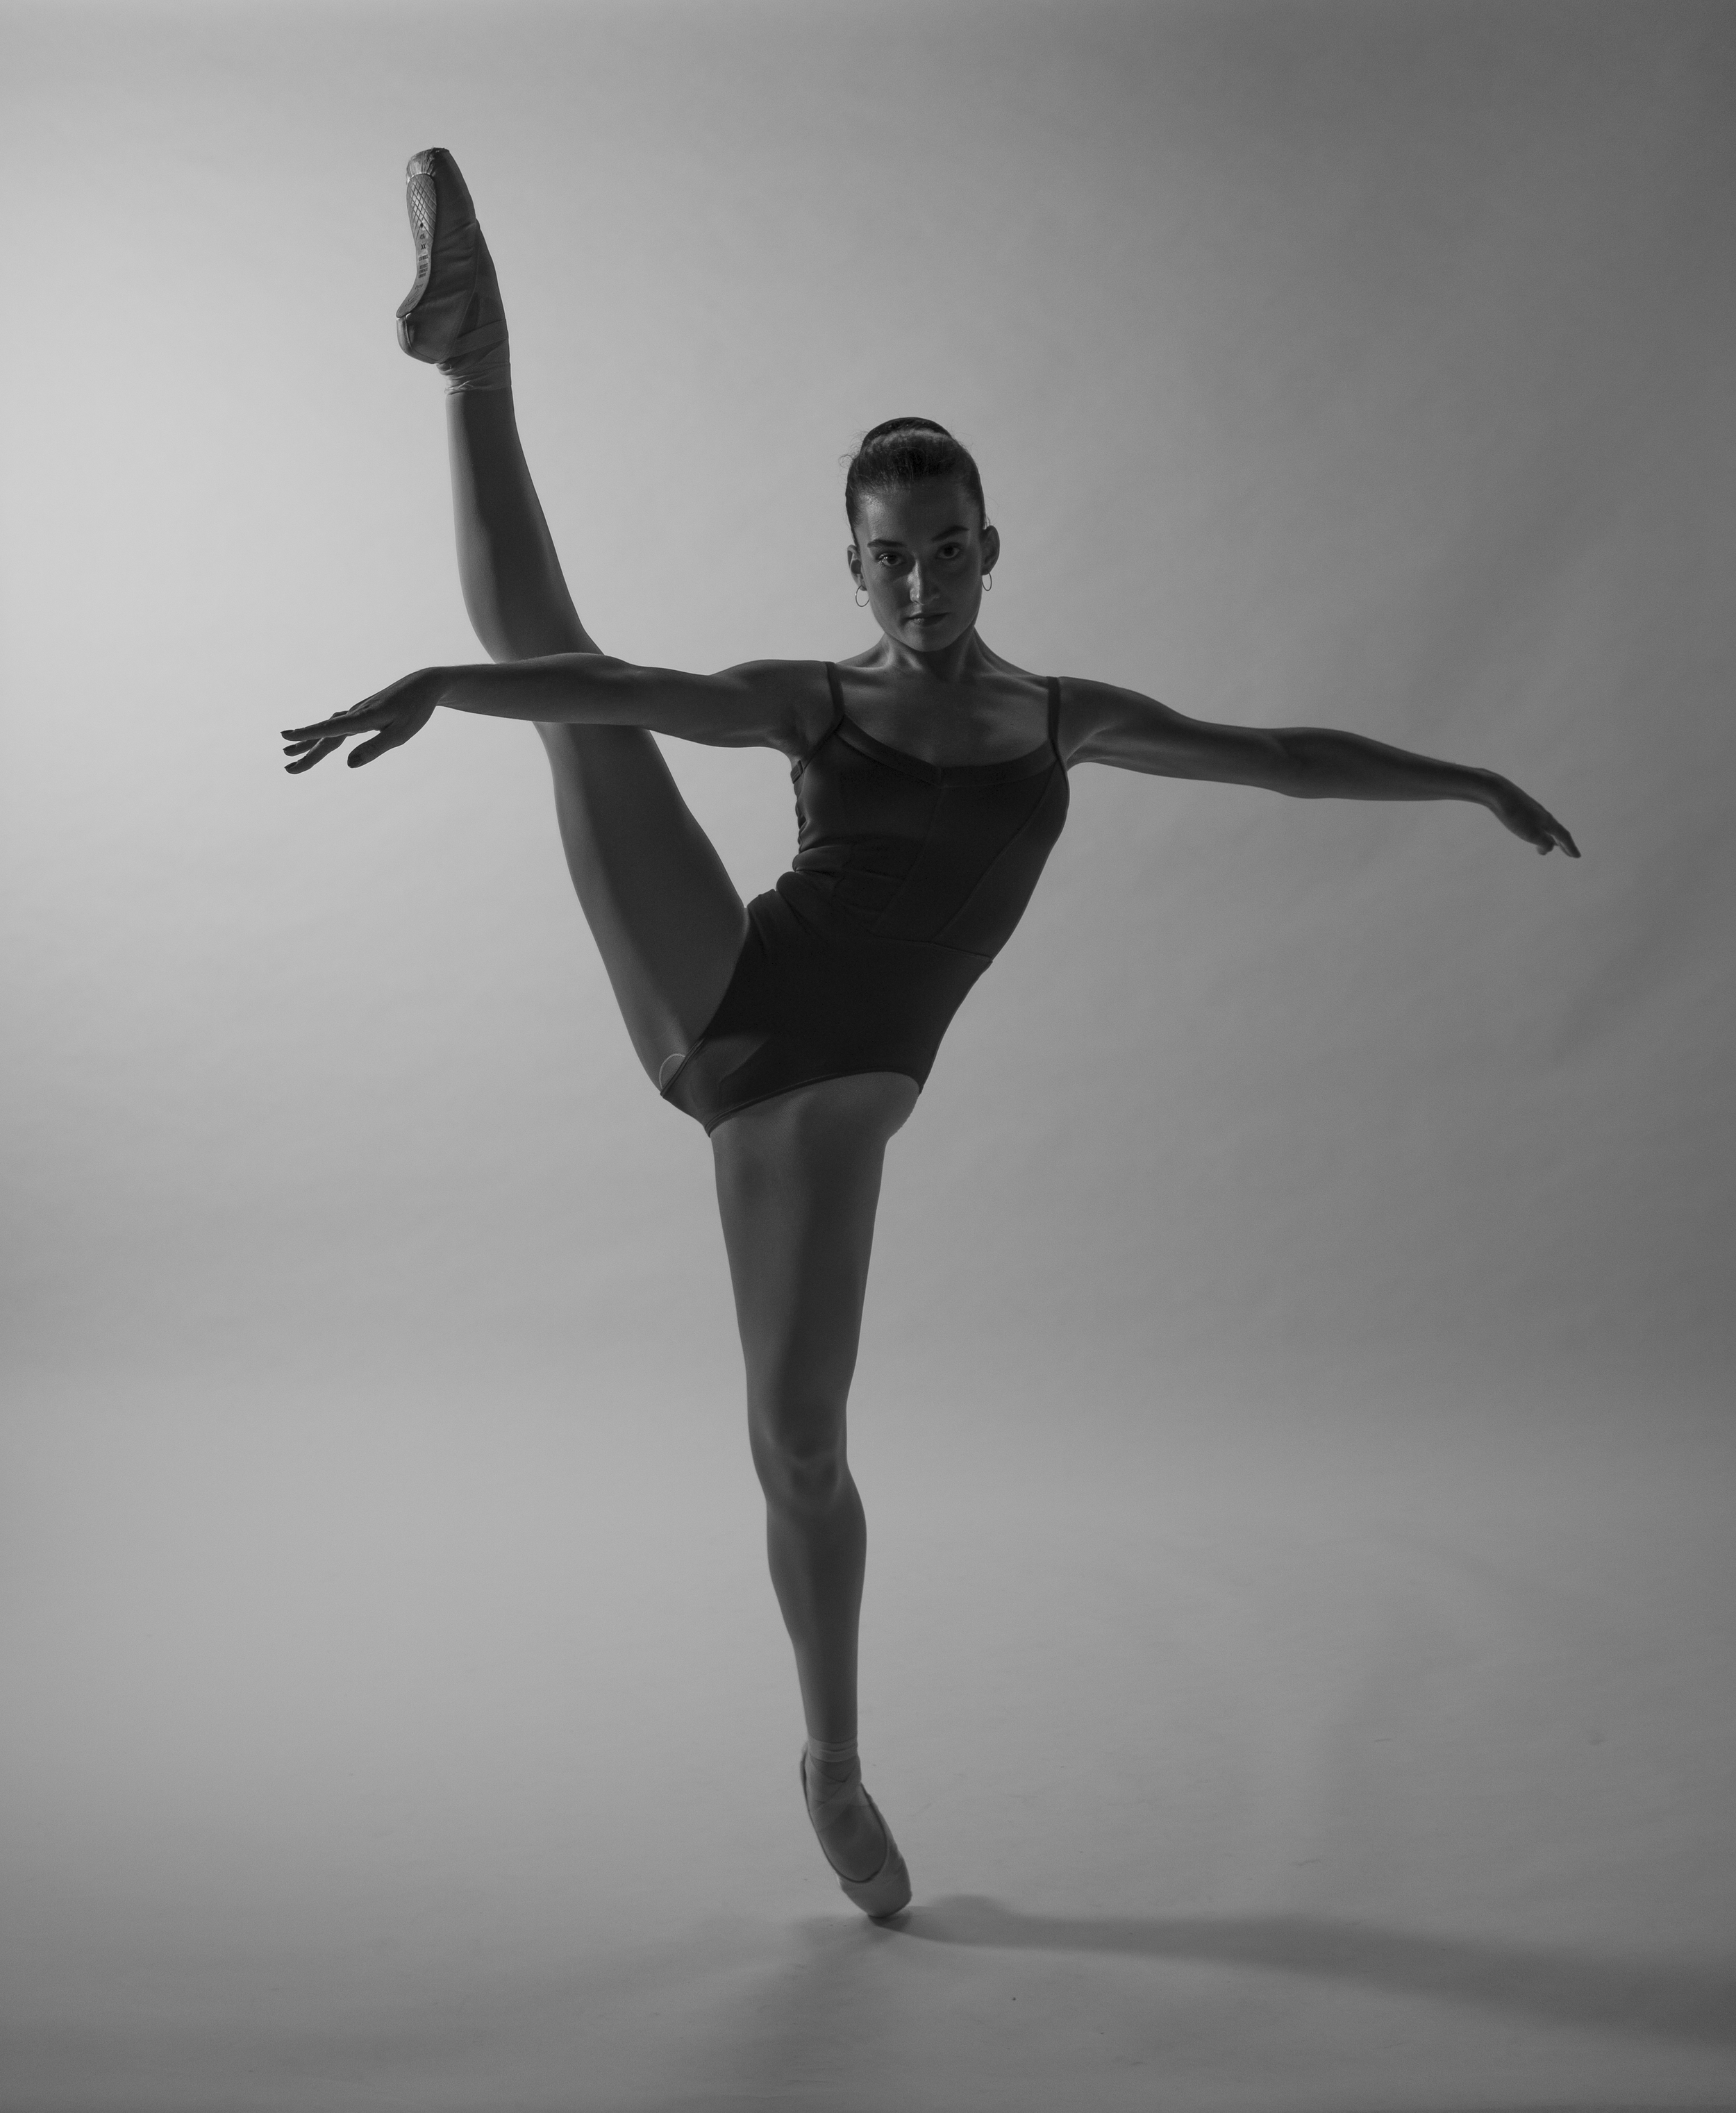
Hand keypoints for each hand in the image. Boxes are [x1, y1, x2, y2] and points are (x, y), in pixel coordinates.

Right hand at [281, 668, 443, 772]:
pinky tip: (317, 742)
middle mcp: (355, 713)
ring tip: (288, 754)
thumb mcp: (400, 734)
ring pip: (328, 731)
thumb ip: (375, 749)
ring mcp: (356, 713)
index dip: (308, 735)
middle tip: (287, 768)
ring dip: (309, 743)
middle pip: (326, 736)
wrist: (423, 685)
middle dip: (305, 752)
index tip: (286, 738)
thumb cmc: (415, 711)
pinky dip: (323, 735)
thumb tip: (348, 765)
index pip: (331, 729)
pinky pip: (337, 727)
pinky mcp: (361, 714)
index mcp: (363, 718)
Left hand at [1484, 773, 1579, 856]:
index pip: (1563, 836)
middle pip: (1556, 831)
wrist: (1498, 793)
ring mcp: (1532, 810)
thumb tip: (1549, 848)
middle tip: (1568, 854)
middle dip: (1562, 844)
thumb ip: (1544, 842)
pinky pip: (1535, 822)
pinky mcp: (1521, 808)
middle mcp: (1543, 815)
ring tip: (1550, 846)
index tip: (1577, 857)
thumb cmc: (1515, 815)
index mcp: (1548, 821)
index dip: (1571, 847)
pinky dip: (1539, 831)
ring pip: (1545, 827)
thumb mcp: (1531, 833)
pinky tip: (1532, 831)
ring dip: (1550, 838)